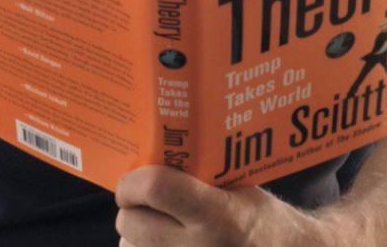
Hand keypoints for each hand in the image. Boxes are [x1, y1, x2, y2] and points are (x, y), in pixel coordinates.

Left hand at [115, 165, 335, 246]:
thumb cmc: (257, 215)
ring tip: (161, 221)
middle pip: (130, 223)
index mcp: (218, 215)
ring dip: (136, 232)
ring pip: (129, 246)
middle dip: (131, 206)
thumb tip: (147, 150)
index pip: (155, 188)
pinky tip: (165, 241)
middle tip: (145, 196)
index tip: (133, 177)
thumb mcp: (236, 184)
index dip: (134, 180)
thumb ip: (194, 171)